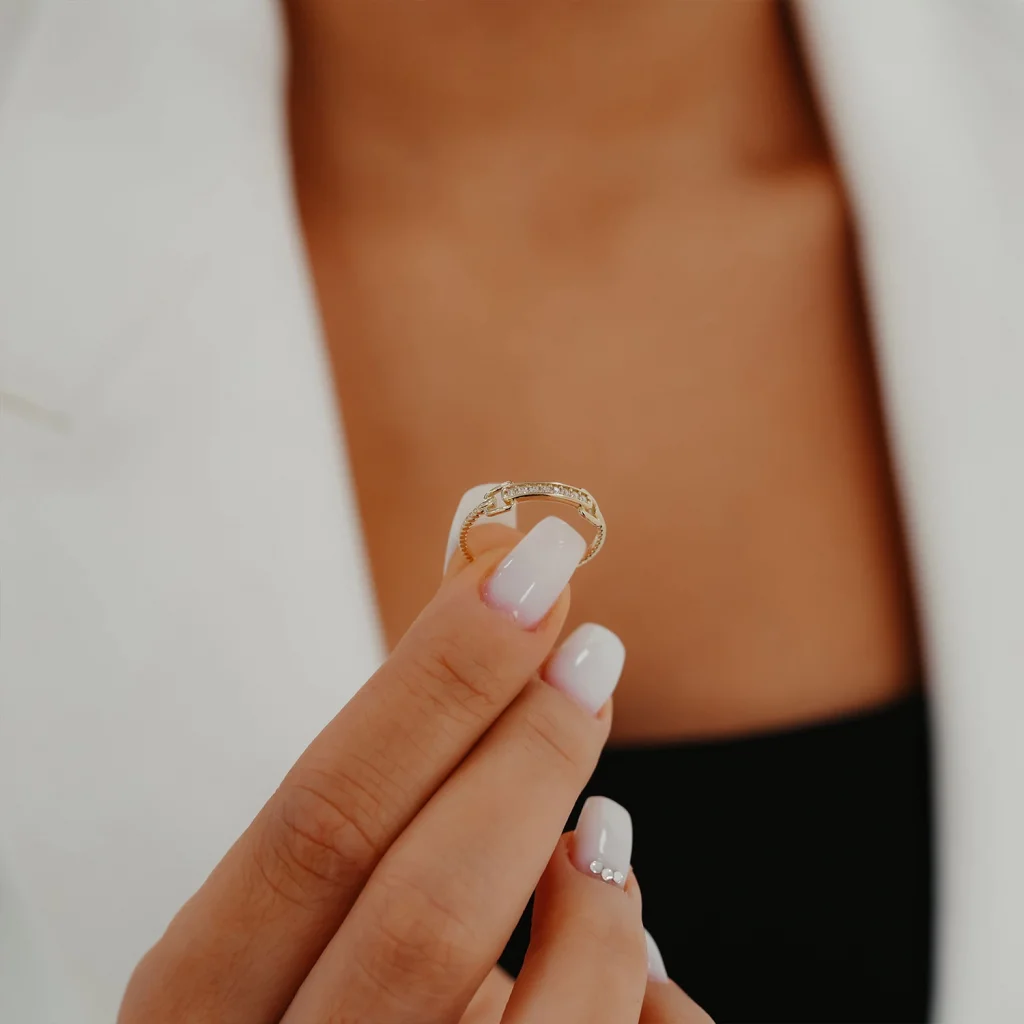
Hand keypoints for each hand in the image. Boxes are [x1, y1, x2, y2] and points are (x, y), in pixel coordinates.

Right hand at [119, 509, 712, 1021]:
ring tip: (607, 829)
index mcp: (199, 1001)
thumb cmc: (334, 1021)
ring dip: (592, 888)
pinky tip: (633, 953)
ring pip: (515, 1007)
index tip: (521, 575)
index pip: (316, 818)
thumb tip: (527, 674)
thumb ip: (382, 837)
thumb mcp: (314, 936)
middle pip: (415, 902)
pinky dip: (639, 987)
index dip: (431, 684)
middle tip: (592, 648)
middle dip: (523, 749)